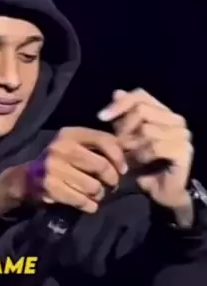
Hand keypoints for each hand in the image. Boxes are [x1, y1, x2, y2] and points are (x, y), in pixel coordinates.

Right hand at [0, 127, 127, 215]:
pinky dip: (89, 206)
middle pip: (102, 166)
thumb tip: (131, 150)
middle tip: (112, 185)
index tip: (122, 170)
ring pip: (93, 187)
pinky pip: (82, 201)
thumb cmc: (59, 162)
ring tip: (96, 195)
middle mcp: (60, 148)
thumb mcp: (74, 146)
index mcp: (70, 133)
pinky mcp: (50, 188)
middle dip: (112, 180)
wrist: (25, 179)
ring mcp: (53, 168)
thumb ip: (98, 146)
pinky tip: (88, 205)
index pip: (105, 140)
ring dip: (100, 195)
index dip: (119, 157)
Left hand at [98, 89, 193, 209]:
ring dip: (132, 146)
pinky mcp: (183, 151)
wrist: (161, 193)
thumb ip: (123, 118)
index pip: (141, 95)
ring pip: (147, 129)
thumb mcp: (127, 139)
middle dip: (124, 128)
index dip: (120, 103)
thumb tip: (117, 92)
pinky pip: (155, 146)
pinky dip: (142, 156)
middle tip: (118, 145)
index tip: (101, 117)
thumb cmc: (143, 166)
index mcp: (163, 113)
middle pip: (142, 109)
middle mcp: (176, 120)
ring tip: (128, 157)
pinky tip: (139, 164)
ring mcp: (182, 135)